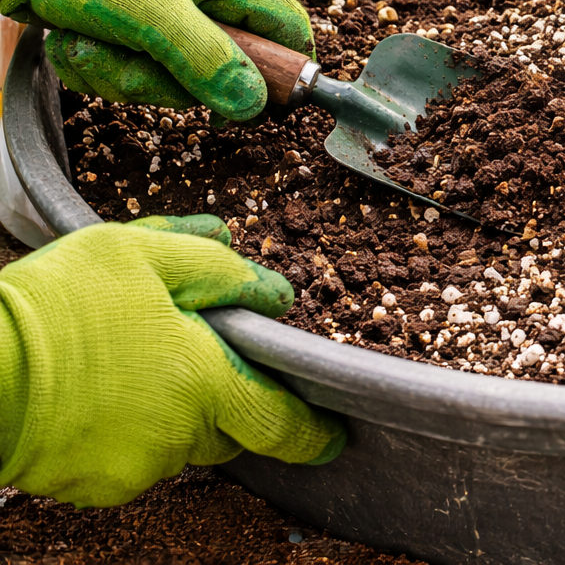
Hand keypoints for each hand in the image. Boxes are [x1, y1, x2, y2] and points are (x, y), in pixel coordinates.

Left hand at [0, 0, 311, 120]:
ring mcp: (161, 7)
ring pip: (168, 75)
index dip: (286, 70)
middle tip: (138, 62)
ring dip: (122, 73)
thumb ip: (208, 62)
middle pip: (221, 67)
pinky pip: (129, 68)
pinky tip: (72, 39)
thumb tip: (255, 103)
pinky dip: (96, 64)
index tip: (261, 107)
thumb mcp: (153, 17)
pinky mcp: (125, 21)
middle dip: (170, 80)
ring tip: (88, 42)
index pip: (288, 27)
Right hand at [0, 216, 344, 506]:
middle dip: (223, 399)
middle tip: (187, 356)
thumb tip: (269, 286)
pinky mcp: (93, 486)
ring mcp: (133, 467)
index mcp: (204, 381)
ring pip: (177, 441)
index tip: (333, 437)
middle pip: (227, 428)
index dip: (312, 433)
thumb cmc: (55, 305)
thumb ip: (214, 267)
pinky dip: (126, 430)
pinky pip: (131, 458)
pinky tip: (95, 392)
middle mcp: (177, 435)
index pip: (280, 422)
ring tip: (125, 362)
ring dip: (169, 409)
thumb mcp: (140, 254)